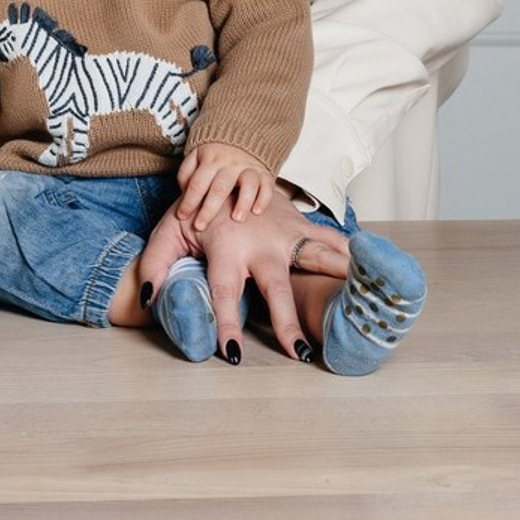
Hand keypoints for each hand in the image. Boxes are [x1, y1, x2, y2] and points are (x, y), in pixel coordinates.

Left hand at [138, 186, 350, 361]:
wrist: (224, 166)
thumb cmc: (195, 210)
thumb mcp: (168, 233)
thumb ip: (155, 265)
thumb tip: (150, 299)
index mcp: (226, 250)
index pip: (224, 294)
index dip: (227, 324)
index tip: (233, 354)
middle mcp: (259, 245)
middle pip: (275, 289)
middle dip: (287, 322)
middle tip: (301, 353)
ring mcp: (283, 234)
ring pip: (312, 259)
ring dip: (333, 281)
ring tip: (360, 301)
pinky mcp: (298, 225)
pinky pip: (327, 238)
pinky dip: (348, 251)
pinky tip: (369, 265)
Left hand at [176, 142, 275, 230]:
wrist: (244, 133)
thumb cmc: (215, 152)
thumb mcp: (196, 155)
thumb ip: (187, 173)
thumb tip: (183, 193)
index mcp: (210, 159)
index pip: (197, 183)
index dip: (188, 201)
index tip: (181, 216)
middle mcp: (229, 163)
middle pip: (219, 188)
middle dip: (208, 210)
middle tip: (200, 226)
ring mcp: (248, 167)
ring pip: (247, 184)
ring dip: (242, 202)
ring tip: (236, 219)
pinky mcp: (264, 172)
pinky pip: (267, 185)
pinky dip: (263, 198)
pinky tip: (256, 212)